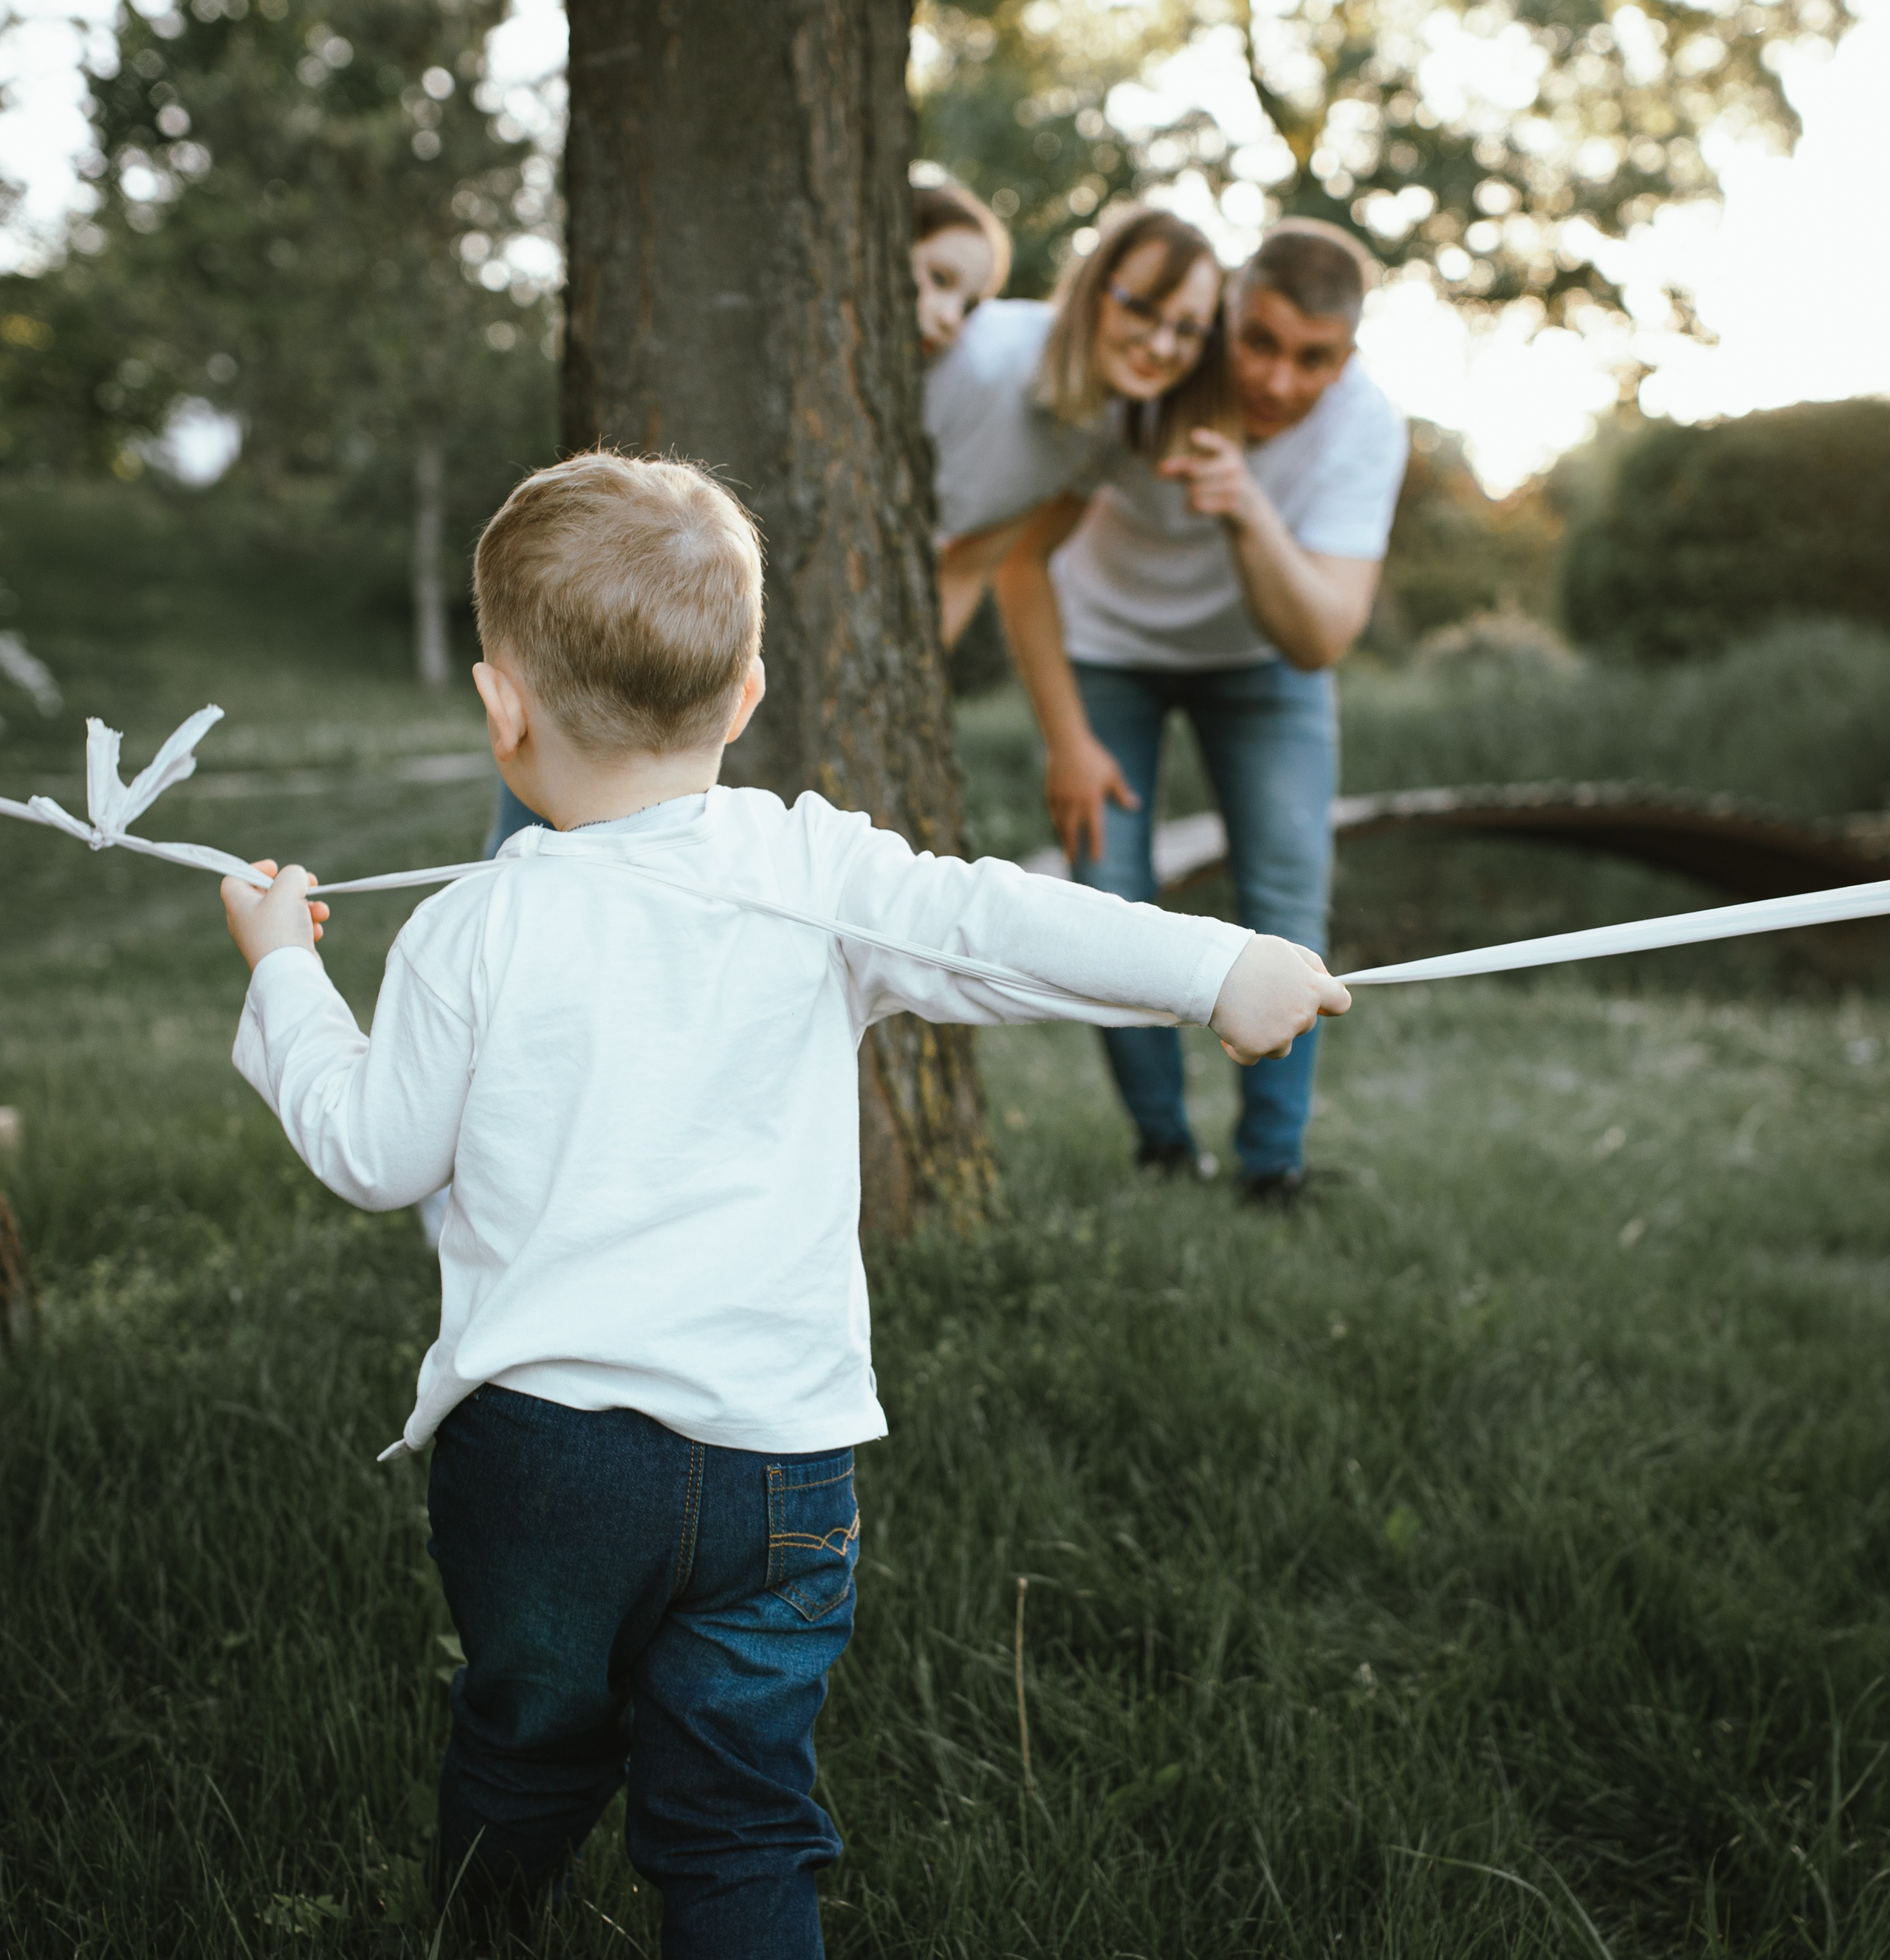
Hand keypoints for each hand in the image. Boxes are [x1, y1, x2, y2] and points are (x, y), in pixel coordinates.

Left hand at [221, 860, 328, 971]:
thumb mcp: (287, 889)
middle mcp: (247, 920)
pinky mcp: (281, 950)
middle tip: (311, 884)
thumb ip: (293, 874)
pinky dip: (308, 926)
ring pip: (287, 912)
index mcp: (238, 904)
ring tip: (321, 912)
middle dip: (294, 889)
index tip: (276, 868)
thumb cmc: (282, 929)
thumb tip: (299, 878)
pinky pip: (295, 930)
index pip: (236, 878)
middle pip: (269, 894)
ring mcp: (264, 936)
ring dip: (308, 907)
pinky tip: (316, 931)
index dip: (255, 869)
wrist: (289, 972)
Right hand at [1045, 730, 1139, 864]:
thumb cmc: (1093, 757)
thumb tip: (1135, 806)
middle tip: (1073, 863)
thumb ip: (1122, 792)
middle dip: (1073, 849)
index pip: (1095, 830)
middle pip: (1072, 832)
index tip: (1097, 860)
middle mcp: (1074, 804)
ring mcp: (1060, 799)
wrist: (1067, 742)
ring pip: (1060, 825)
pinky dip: (1056, 823)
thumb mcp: (1113, 773)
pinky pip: (1052, 813)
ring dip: (1063, 839)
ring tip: (1065, 849)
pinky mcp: (1050, 792)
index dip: (1096, 846)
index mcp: (1091, 801)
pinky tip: (1058, 827)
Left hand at [1157, 428, 1261, 527]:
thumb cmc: (1221, 487)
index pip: (1216, 444)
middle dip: (1183, 479)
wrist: (1250, 510)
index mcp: (1229, 451)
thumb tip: (1159, 469)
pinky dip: (1191, 509)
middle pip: (1194, 471)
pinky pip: (1200, 505)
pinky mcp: (1232, 504)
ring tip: (1192, 502)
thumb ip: (1183, 468)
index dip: (1205, 441)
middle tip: (1180, 484)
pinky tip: (1192, 510)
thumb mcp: (1206, 473)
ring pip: (1195, 490)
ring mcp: (1235, 485)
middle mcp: (1233, 465)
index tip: (1193, 436)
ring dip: (1188, 499)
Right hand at [1209, 935, 1350, 1063]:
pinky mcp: (1255, 1049)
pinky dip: (1239, 1048)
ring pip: (1281, 1047)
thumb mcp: (1285, 949)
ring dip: (1267, 1035)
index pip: (1341, 1003)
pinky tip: (1228, 1030)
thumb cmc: (1247, 955)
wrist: (1211, 968)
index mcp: (1313, 989)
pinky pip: (1251, 1057)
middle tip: (1260, 997)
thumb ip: (1312, 964)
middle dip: (1286, 1015)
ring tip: (1243, 1014)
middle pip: (1305, 1025)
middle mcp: (1302, 1015)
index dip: (1329, 1004)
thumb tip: (1326, 981)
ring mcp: (1280, 1035)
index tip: (1320, 1004)